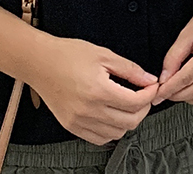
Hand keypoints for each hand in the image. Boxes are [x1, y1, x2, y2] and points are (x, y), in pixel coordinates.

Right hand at [27, 35, 157, 143]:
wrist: (40, 63)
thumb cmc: (68, 54)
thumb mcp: (104, 55)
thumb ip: (130, 69)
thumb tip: (149, 80)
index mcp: (98, 90)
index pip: (135, 103)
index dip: (150, 95)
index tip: (152, 86)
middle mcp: (88, 110)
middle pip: (129, 122)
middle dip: (143, 109)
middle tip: (144, 95)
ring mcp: (79, 121)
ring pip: (116, 133)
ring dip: (128, 121)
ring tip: (128, 104)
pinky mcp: (71, 126)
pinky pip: (99, 138)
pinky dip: (111, 130)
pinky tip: (112, 115)